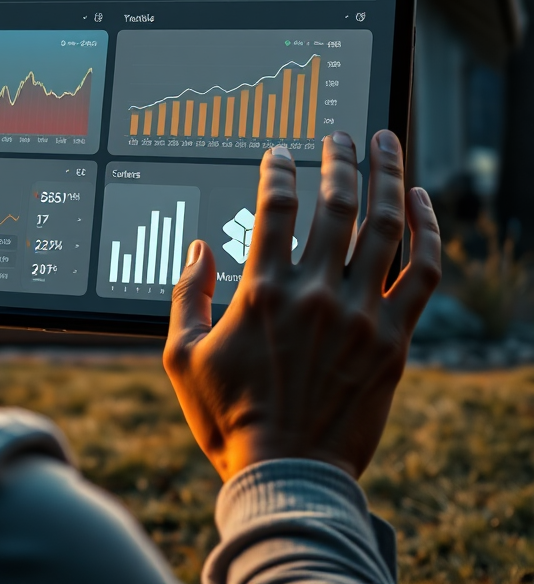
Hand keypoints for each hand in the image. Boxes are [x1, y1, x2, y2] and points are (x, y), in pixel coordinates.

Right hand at [163, 130, 440, 481]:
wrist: (288, 474)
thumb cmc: (228, 416)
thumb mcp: (181, 356)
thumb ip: (184, 295)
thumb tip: (199, 248)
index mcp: (262, 292)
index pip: (277, 207)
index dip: (280, 170)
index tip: (281, 152)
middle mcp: (315, 294)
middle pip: (336, 204)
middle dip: (338, 158)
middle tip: (341, 134)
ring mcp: (360, 315)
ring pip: (383, 227)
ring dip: (385, 176)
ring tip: (386, 142)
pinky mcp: (394, 340)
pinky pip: (423, 273)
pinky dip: (427, 231)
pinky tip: (421, 200)